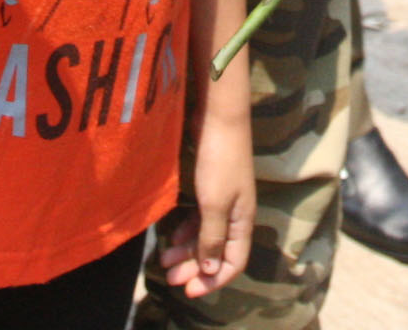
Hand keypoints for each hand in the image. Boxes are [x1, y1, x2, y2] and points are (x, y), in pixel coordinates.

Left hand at [163, 109, 255, 297]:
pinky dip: (186, 232)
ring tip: (164, 260)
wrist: (218, 118)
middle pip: (217, 253)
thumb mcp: (214, 203)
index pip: (234, 262)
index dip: (214, 280)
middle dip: (195, 269)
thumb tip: (211, 270)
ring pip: (206, 237)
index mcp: (243, 221)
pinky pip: (199, 220)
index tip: (188, 290)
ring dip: (187, 252)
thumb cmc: (219, 160)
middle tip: (170, 278)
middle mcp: (235, 214)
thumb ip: (212, 237)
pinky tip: (171, 237)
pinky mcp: (210, 188)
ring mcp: (223, 201)